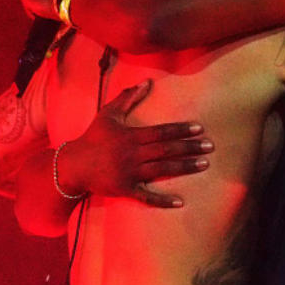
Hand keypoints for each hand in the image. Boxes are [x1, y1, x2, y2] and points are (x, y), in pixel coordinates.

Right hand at [58, 79, 211, 206]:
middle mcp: (132, 154)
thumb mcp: (108, 114)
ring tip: (204, 164)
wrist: (73, 165)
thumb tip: (147, 82)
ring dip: (184, 167)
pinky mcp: (126, 189)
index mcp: (130, 137)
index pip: (161, 132)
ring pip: (162, 170)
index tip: (199, 128)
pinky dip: (163, 200)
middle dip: (190, 147)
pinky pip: (146, 196)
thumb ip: (128, 97)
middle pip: (166, 150)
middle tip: (210, 146)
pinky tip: (180, 202)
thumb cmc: (93, 137)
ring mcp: (130, 173)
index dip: (181, 130)